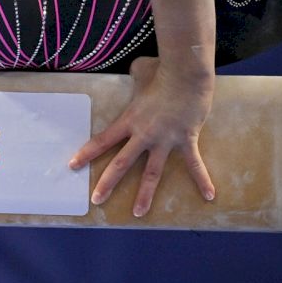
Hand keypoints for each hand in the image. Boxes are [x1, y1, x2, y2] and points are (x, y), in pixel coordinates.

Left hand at [68, 56, 215, 216]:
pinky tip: (209, 196)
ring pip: (152, 173)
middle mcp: (143, 135)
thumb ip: (135, 76)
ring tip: (138, 213)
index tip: (72, 166)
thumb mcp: (140, 71)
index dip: (86, 153)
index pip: (102, 140)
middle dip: (107, 183)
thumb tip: (138, 68)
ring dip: (145, 195)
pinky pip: (194, 164)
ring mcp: (165, 140)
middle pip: (121, 163)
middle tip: (96, 200)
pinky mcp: (186, 140)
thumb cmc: (161, 70)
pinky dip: (202, 180)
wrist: (186, 74)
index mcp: (129, 120)